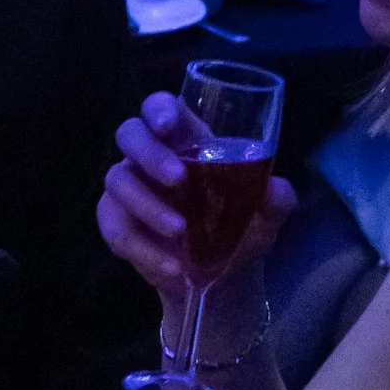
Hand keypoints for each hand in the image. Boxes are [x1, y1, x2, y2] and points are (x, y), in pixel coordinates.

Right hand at [97, 92, 294, 316]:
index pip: (162, 107)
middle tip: (178, 178)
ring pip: (117, 180)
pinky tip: (172, 267)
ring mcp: (130, 189)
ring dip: (147, 206)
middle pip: (129, 133)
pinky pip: (114, 227)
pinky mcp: (118, 224)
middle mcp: (152, 158)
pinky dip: (142, 248)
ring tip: (179, 232)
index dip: (159, 109)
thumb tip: (275, 188)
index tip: (167, 125)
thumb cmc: (242, 232)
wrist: (224, 282)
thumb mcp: (267, 219)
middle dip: (149, 153)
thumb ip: (276, 202)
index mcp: (187, 141)